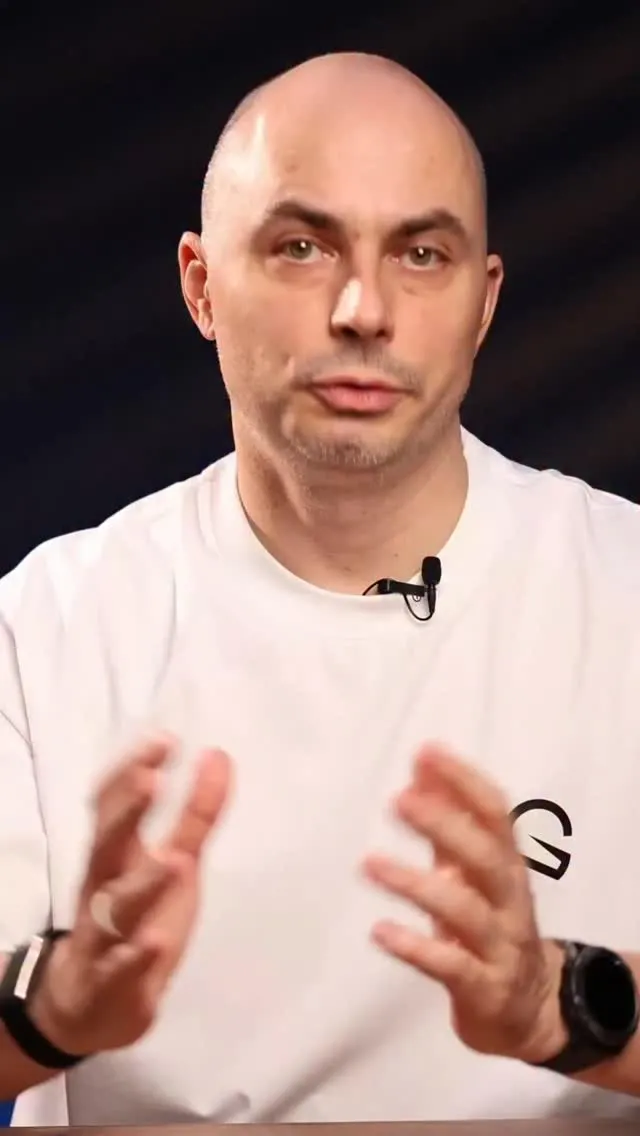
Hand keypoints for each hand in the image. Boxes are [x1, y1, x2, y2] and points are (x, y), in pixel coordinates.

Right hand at [31, 734, 230, 1055]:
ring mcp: (104, 937)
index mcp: (114, 857)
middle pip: (106, 846)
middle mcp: (103, 890)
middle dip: (126, 813)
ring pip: (117, 909)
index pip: (112, 807)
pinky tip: (154, 943)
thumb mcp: (168, 864)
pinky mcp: (112, 985)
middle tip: (152, 780)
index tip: (164, 741)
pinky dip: (134, 958)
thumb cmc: (136, 919)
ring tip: (173, 861)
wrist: (89, 1007)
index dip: (133, 773)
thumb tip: (219, 756)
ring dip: (143, 884)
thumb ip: (193, 817)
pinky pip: (119, 971)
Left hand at [363, 744, 567, 1063]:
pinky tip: (379, 930)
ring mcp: (500, 945)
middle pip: (485, 856)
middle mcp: (510, 900)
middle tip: (398, 801)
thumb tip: (420, 765)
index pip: (495, 814)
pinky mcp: (483, 988)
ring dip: (417, 884)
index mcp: (507, 865)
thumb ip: (449, 821)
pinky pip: (451, 965)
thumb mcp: (473, 872)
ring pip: (465, 910)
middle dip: (445, 825)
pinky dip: (415, 947)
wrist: (531, 1010)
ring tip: (370, 863)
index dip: (464, 781)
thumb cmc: (489, 924)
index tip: (427, 752)